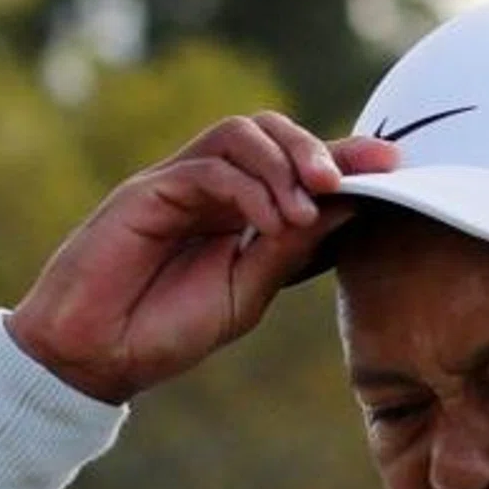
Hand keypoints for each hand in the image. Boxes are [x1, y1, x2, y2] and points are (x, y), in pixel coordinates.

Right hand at [8, 113, 398, 403]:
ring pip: (242, 134)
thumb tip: (349, 210)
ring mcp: (180, 184)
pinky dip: (251, 188)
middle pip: (273, 133)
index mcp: (240, 215)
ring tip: (308, 207)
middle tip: (349, 181)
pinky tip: (274, 221)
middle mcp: (213, 190)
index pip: (297, 171)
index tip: (394, 168)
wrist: (94, 356)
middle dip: (320, 149)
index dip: (345, 163)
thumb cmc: (165, 332)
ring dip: (286, 162)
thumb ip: (290, 252)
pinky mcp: (150, 189)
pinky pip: (210, 167)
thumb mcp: (246, 295)